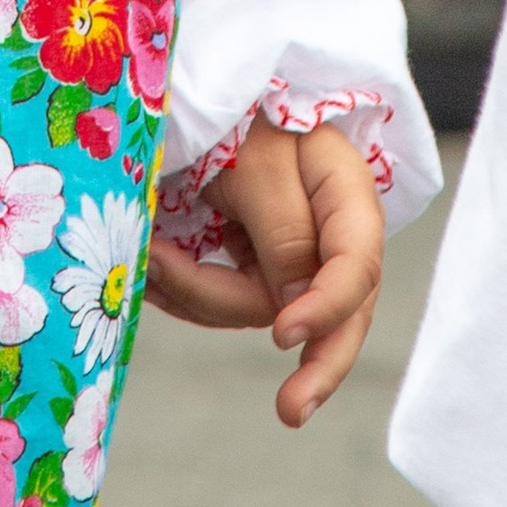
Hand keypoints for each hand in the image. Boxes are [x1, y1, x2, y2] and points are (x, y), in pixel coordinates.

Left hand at [143, 118, 382, 427]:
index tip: (283, 334)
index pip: (356, 269)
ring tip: (149, 256)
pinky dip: (188, 291)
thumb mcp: (263, 161)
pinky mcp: (254, 267)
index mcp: (348, 200)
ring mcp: (292, 258)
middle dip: (314, 368)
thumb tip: (294, 310)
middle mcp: (330, 238)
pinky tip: (153, 268)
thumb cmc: (244, 114)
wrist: (208, 93)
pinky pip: (226, 301)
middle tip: (290, 413)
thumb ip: (284, 230)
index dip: (326, 308)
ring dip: (201, 295)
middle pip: (337, 318)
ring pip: (260, 311)